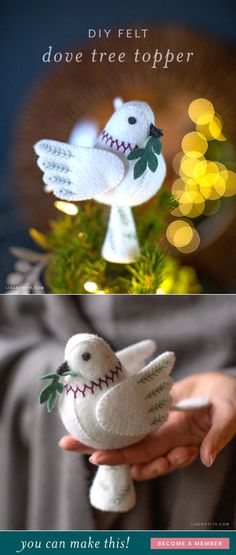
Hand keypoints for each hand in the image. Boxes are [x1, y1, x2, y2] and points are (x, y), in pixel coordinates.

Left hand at [59, 372, 235, 479]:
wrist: (228, 387)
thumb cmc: (231, 403)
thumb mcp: (228, 417)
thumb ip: (217, 437)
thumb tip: (204, 460)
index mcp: (179, 442)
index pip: (146, 455)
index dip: (123, 458)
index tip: (97, 457)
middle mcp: (164, 436)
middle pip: (128, 447)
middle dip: (100, 448)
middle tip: (68, 445)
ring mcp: (158, 421)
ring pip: (127, 432)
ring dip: (102, 433)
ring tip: (72, 436)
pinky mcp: (156, 405)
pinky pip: (133, 412)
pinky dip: (115, 414)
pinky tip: (95, 414)